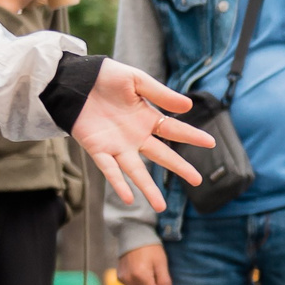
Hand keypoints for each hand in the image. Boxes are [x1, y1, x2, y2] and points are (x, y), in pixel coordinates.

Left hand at [72, 60, 211, 210]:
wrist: (73, 80)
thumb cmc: (105, 77)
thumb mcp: (136, 80)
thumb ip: (160, 94)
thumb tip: (188, 106)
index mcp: (146, 118)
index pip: (174, 130)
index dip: (192, 136)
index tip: (211, 143)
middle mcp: (135, 136)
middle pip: (161, 155)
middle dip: (180, 168)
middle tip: (198, 181)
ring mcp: (117, 145)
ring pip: (136, 171)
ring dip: (148, 189)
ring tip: (161, 207)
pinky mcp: (97, 149)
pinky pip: (109, 170)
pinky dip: (119, 184)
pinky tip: (129, 198)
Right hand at [116, 243, 172, 284]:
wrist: (134, 236)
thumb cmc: (151, 249)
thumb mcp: (161, 263)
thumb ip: (164, 282)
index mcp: (140, 277)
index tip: (160, 277)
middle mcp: (129, 280)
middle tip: (154, 272)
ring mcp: (122, 279)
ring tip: (146, 269)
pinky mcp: (119, 278)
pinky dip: (138, 282)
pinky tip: (139, 270)